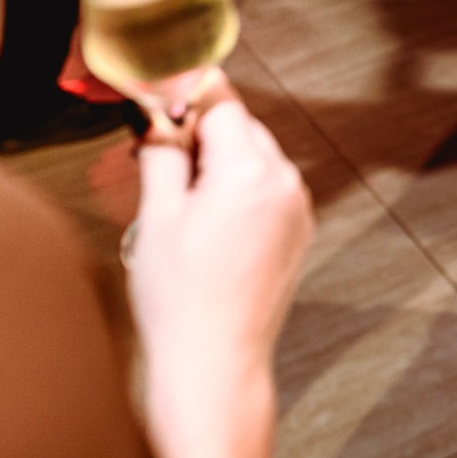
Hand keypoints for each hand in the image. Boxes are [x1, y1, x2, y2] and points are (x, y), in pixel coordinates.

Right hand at [129, 90, 314, 457]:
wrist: (214, 361)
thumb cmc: (179, 296)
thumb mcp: (156, 215)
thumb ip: (161, 151)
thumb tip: (156, 111)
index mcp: (248, 170)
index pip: (221, 103)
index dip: (186, 99)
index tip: (161, 96)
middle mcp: (284, 181)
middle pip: (240, 127)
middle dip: (202, 135)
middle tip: (161, 160)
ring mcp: (298, 207)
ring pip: (256, 157)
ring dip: (222, 163)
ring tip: (184, 205)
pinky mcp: (300, 231)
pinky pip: (269, 188)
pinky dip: (241, 190)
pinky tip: (211, 225)